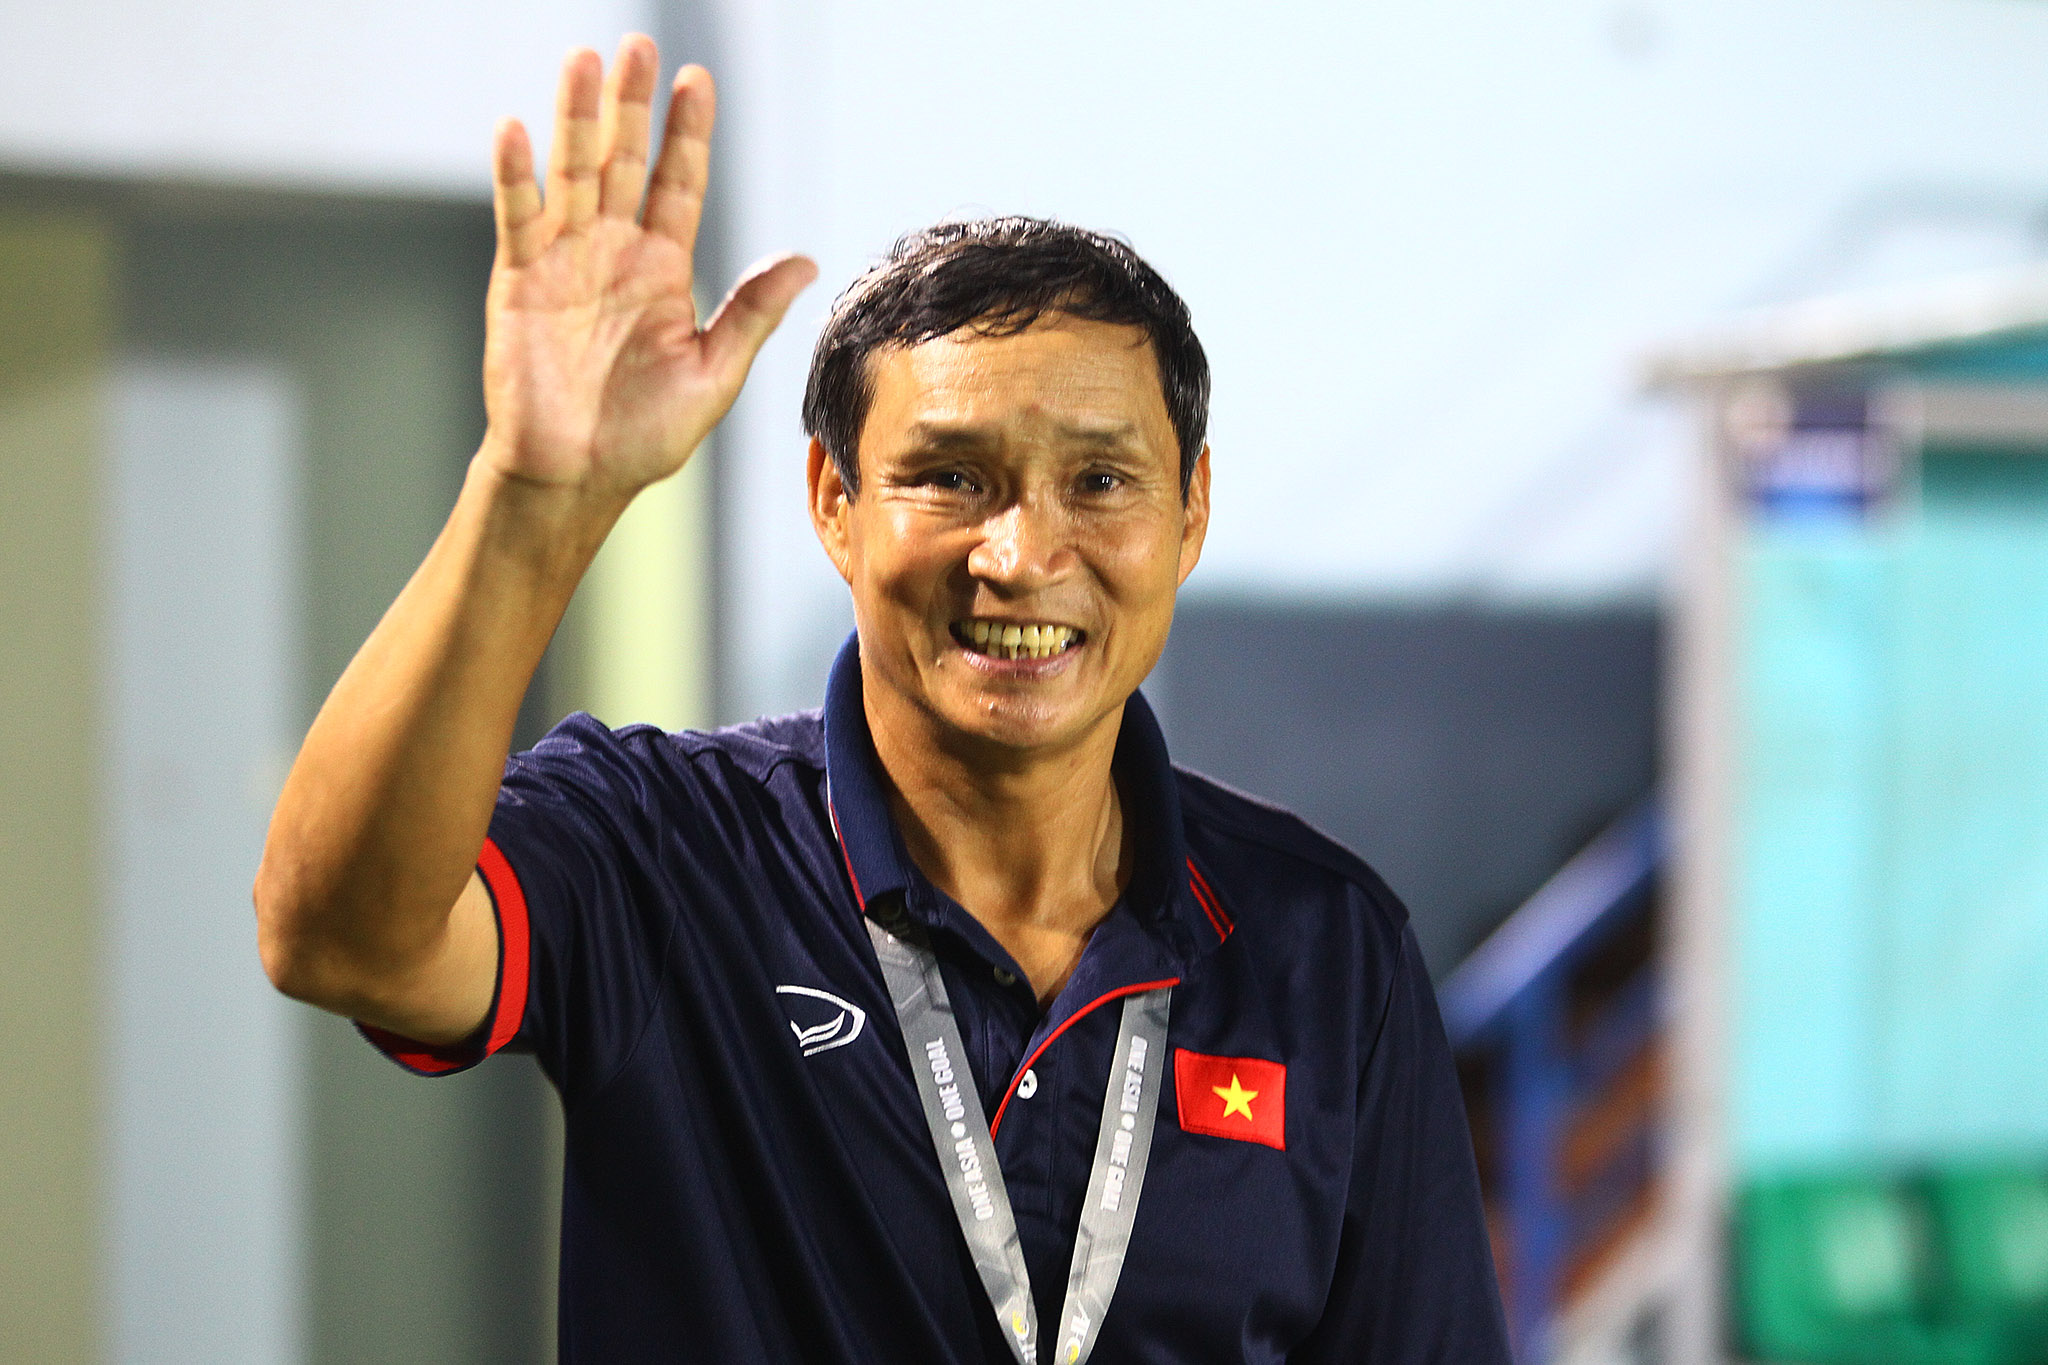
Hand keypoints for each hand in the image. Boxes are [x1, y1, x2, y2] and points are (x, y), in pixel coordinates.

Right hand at [481, 37, 816, 498]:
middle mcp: (614, 252)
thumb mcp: (713, 375)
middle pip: (624, 162)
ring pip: (571, 174)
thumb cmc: (645, 435)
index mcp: (663, 269)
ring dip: (575, 118)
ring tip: (583, 61)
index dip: (688, 134)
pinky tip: (516, 129)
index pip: (679, 184)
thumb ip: (752, 312)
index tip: (699, 81)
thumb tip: (806, 259)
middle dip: (632, 105)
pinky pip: (518, 218)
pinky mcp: (519, 281)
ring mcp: (564, 261)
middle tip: (638, 45)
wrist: (577, 476)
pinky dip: (514, 175)